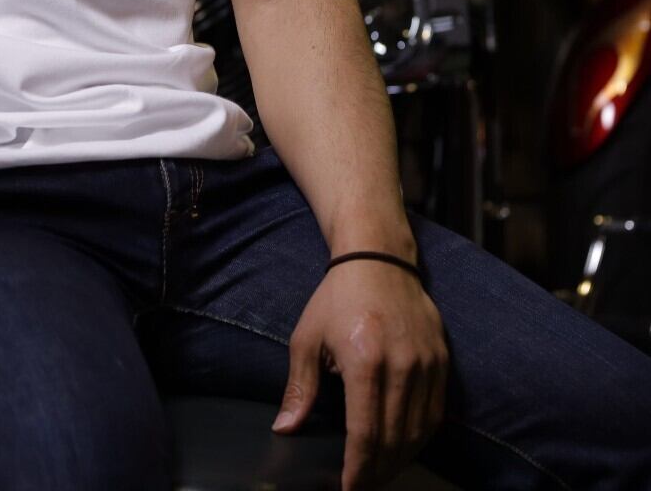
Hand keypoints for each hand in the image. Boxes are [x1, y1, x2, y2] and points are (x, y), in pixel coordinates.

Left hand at [271, 261, 448, 489]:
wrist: (378, 259)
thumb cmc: (336, 298)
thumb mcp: (307, 338)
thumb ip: (300, 388)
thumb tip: (284, 428)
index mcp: (364, 361)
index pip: (366, 433)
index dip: (358, 468)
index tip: (348, 487)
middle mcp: (401, 366)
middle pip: (395, 439)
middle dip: (378, 471)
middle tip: (362, 485)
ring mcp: (426, 364)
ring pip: (419, 431)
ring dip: (400, 459)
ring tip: (380, 472)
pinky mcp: (442, 361)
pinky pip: (436, 413)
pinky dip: (420, 437)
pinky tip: (403, 446)